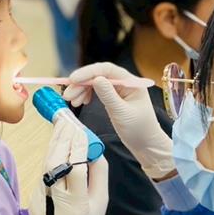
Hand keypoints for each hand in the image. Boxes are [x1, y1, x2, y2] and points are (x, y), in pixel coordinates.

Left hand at [29, 119, 108, 214]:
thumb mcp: (102, 203)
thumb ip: (99, 174)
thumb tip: (93, 147)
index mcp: (78, 205)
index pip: (75, 169)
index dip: (77, 147)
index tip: (81, 129)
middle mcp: (57, 203)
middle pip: (56, 163)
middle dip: (62, 138)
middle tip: (67, 120)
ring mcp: (40, 201)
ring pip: (46, 166)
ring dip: (54, 144)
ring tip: (62, 126)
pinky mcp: (32, 200)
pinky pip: (43, 175)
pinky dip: (51, 160)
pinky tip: (57, 147)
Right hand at [64, 62, 174, 180]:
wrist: (146, 145)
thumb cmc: (139, 130)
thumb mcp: (122, 113)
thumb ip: (108, 95)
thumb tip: (95, 79)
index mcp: (131, 82)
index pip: (107, 70)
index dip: (88, 72)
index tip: (73, 79)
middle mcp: (124, 83)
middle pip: (99, 75)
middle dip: (81, 83)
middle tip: (67, 94)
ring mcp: (118, 90)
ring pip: (95, 83)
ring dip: (81, 90)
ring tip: (71, 101)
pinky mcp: (113, 98)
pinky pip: (97, 91)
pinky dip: (86, 95)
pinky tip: (80, 102)